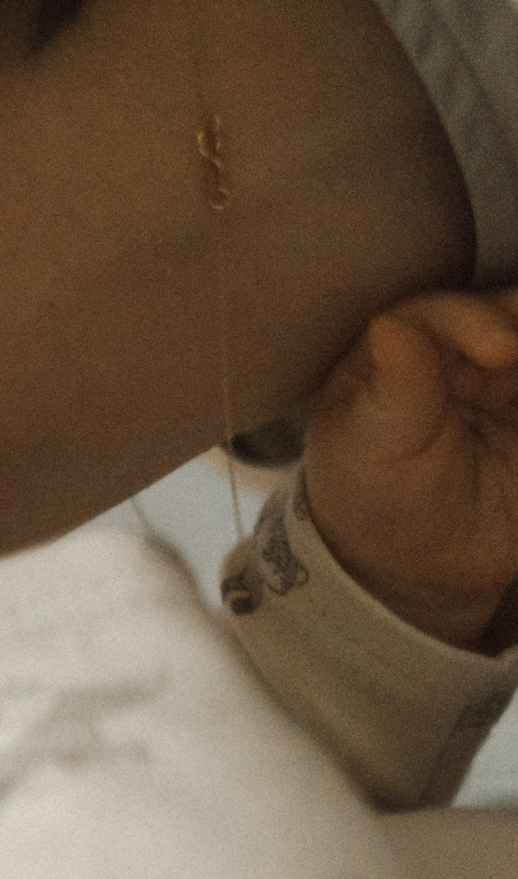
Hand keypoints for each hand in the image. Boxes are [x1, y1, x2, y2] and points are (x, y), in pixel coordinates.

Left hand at [303, 287, 517, 651]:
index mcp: (401, 351)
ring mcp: (509, 378)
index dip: (473, 320)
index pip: (441, 313)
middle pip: (509, 313)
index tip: (501, 348)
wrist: (420, 565)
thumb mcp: (373, 449)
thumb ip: (394, 387)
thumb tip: (391, 324)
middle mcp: (462, 352)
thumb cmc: (375, 499)